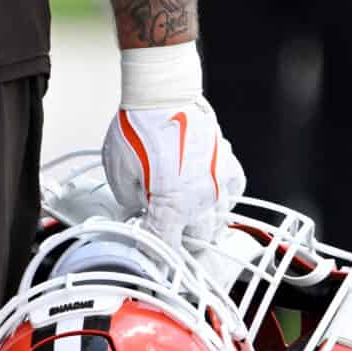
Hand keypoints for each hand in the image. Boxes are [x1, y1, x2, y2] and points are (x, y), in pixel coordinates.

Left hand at [103, 90, 245, 253]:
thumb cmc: (138, 127)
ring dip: (203, 223)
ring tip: (188, 219)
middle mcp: (200, 199)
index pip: (167, 247)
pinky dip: (224, 198)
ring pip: (219, 220)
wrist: (162, 95)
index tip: (150, 255)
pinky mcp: (227, 164)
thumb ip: (129, 200)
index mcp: (172, 207)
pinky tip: (211, 195)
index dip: (156, 255)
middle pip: (197, 239)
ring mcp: (218, 182)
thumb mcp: (117, 171)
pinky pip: (234, 191)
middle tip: (167, 234)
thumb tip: (135, 208)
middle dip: (181, 241)